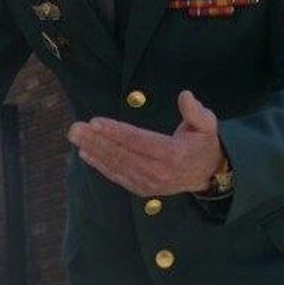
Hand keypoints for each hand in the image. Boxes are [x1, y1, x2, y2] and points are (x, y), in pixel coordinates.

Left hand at [68, 90, 225, 196]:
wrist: (208, 174)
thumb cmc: (203, 143)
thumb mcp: (207, 125)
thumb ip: (196, 111)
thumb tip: (185, 95)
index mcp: (172, 154)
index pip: (138, 141)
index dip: (115, 132)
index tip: (95, 121)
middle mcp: (158, 171)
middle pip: (121, 154)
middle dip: (96, 140)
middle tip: (75, 128)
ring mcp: (148, 183)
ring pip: (116, 165)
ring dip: (93, 151)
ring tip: (76, 137)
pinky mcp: (141, 189)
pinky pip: (117, 176)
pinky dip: (100, 166)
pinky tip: (85, 154)